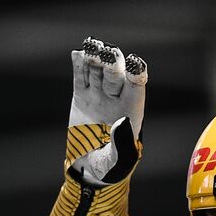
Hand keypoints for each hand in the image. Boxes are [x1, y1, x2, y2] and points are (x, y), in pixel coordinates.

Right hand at [69, 37, 147, 184]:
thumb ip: (122, 144)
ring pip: (98, 71)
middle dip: (113, 64)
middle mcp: (116, 99)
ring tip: (93, 47)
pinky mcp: (81, 96)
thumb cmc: (111, 167)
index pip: (137, 87)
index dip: (136, 74)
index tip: (135, 64)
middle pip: (116, 75)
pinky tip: (78, 53)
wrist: (88, 168)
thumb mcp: (118, 161)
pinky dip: (79, 65)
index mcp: (132, 111)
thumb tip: (122, 122)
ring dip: (96, 58)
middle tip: (108, 54)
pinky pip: (80, 77)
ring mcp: (98, 95)